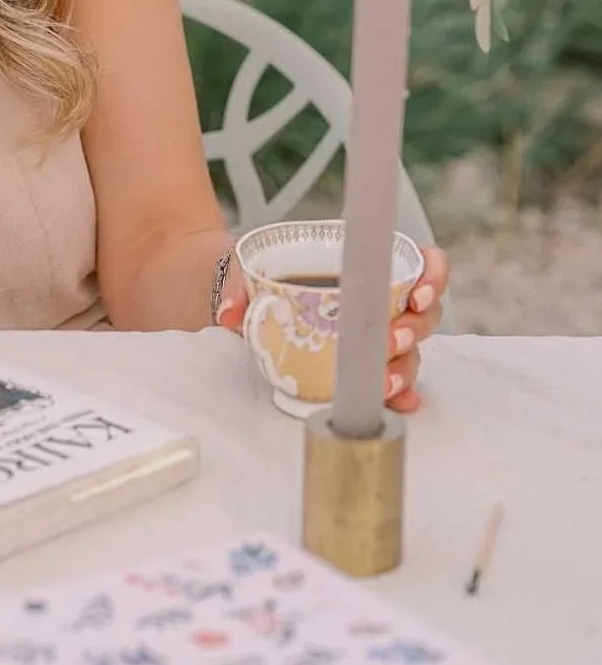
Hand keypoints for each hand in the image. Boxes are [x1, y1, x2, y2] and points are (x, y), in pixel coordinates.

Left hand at [214, 243, 448, 413]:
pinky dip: (400, 391)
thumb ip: (238, 286)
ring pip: (411, 348)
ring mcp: (373, 331)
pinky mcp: (361, 362)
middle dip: (414, 329)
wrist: (240, 297)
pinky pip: (392, 377)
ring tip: (384, 381)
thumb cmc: (257, 273)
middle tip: (390, 341)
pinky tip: (400, 402)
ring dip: (405, 365)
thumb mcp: (245, 269)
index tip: (418, 293)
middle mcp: (379, 297)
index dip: (432, 276)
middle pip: (422, 312)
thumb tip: (232, 311)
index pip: (419, 262)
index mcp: (364, 263)